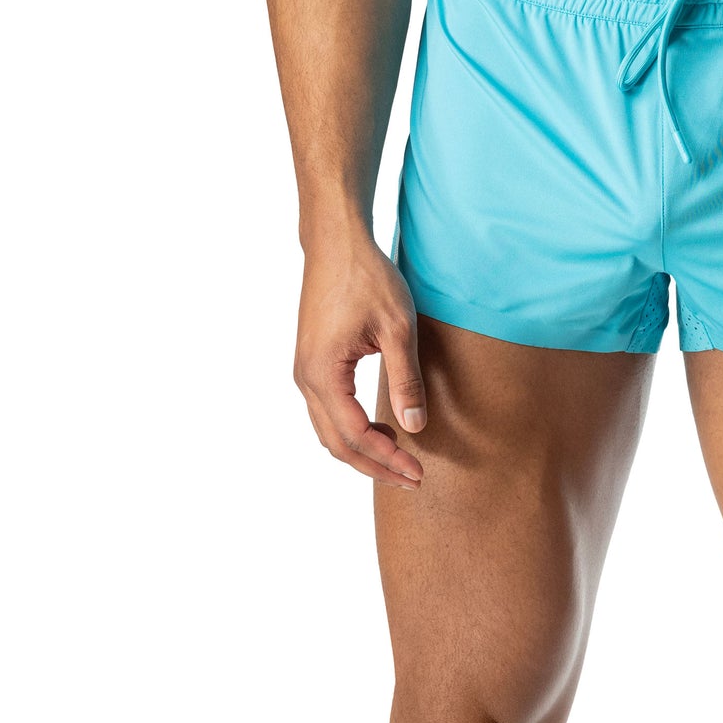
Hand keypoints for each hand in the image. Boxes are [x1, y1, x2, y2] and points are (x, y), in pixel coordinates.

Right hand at [293, 237, 426, 485]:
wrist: (336, 243)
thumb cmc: (367, 278)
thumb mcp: (398, 329)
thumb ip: (406, 380)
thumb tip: (415, 427)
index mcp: (324, 373)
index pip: (356, 435)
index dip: (388, 459)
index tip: (418, 472)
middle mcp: (306, 378)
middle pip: (337, 444)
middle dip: (375, 466)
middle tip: (412, 479)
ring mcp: (305, 372)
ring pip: (329, 433)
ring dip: (363, 452)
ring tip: (400, 460)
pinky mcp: (311, 364)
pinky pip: (327, 414)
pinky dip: (352, 432)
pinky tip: (382, 430)